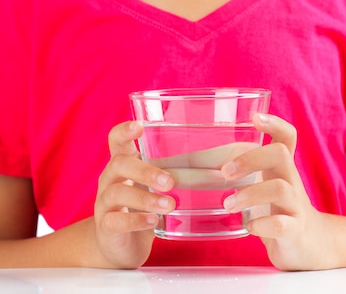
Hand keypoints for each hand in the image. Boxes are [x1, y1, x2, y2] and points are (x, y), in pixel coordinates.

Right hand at [93, 121, 175, 268]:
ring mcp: (104, 203)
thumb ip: (170, 173)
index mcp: (122, 163)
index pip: (116, 139)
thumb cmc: (142, 208)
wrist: (121, 247)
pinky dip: (136, 221)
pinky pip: (115, 220)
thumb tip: (213, 166)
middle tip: (170, 182)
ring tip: (169, 205)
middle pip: (119, 164)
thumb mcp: (153, 186)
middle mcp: (109, 179)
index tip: (139, 125)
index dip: (124, 130)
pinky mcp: (105, 227)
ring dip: (146, 198)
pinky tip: (154, 221)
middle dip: (145, 171)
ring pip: (117, 192)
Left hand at [221, 113, 335, 270]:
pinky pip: (282, 224)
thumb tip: (188, 163)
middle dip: (251, 159)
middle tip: (226, 172)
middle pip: (280, 154)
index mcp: (281, 167)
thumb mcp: (263, 183)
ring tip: (228, 204)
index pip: (287, 136)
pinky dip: (261, 225)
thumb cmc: (275, 208)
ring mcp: (295, 205)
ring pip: (280, 188)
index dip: (274, 123)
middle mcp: (292, 181)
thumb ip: (241, 171)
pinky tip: (248, 227)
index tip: (255, 117)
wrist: (309, 244)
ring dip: (249, 194)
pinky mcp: (295, 231)